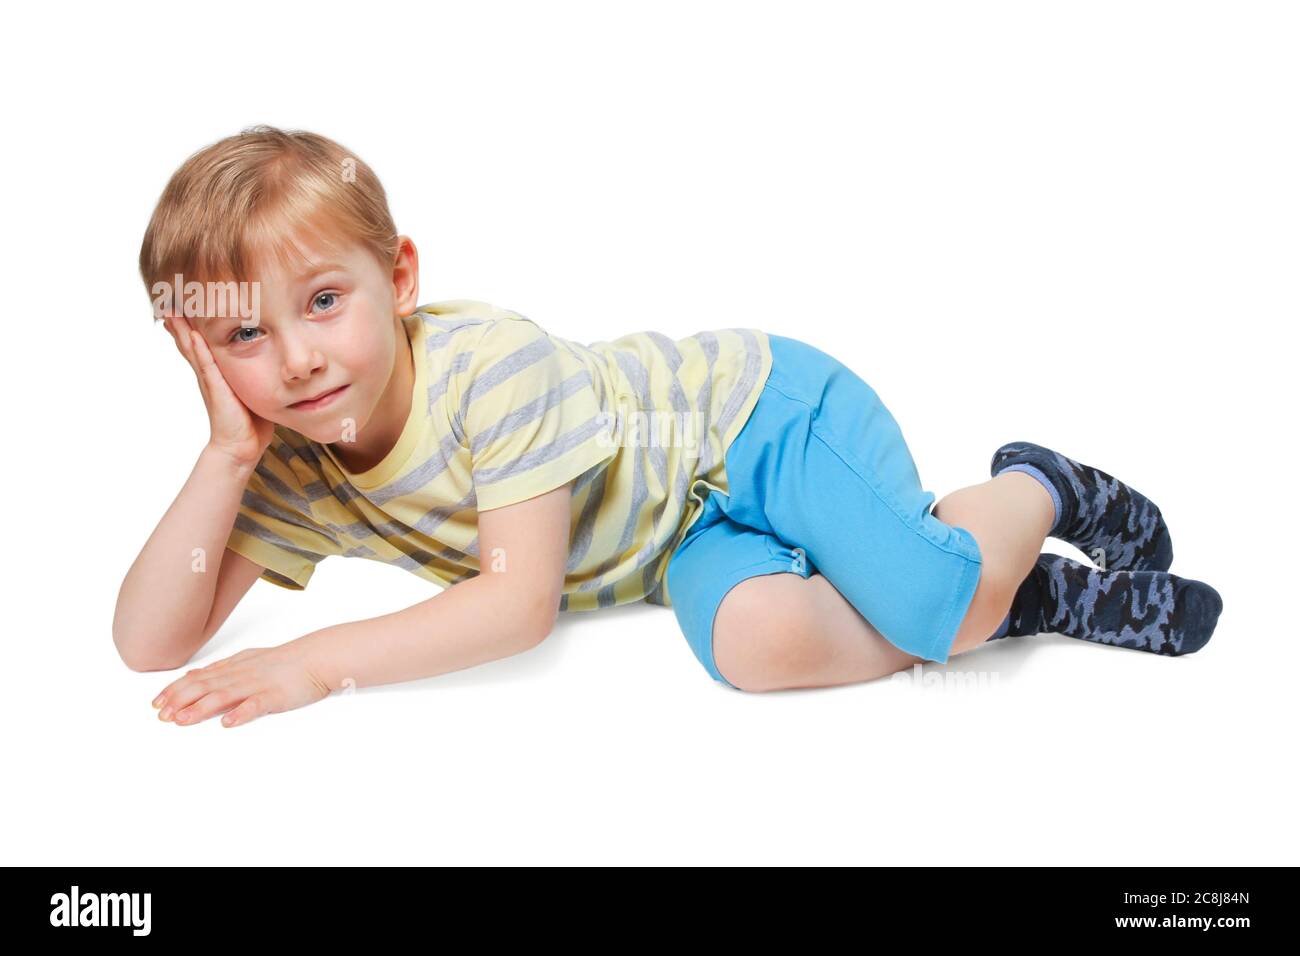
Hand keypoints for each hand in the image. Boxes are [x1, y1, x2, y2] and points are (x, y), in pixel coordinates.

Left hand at [151, 642, 333, 727]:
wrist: (319, 656)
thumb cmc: (286, 662)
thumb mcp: (248, 660)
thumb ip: (221, 670)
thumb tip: (193, 676)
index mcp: (235, 667)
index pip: (199, 678)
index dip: (175, 690)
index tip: (156, 703)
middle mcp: (241, 674)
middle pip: (205, 686)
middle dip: (180, 701)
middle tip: (161, 715)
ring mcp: (258, 684)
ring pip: (224, 695)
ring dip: (200, 708)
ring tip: (181, 720)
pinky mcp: (276, 696)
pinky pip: (256, 705)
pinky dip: (241, 713)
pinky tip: (227, 723)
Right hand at [163, 312, 273, 467]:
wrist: (241, 447)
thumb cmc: (249, 421)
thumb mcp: (252, 390)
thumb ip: (255, 375)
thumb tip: (272, 364)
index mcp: (217, 374)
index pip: (203, 346)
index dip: (193, 328)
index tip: (185, 307)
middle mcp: (209, 376)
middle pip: (191, 344)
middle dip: (181, 324)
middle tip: (169, 304)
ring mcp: (210, 382)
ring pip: (193, 351)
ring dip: (182, 332)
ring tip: (171, 313)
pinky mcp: (216, 390)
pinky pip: (206, 366)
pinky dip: (198, 350)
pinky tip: (191, 336)